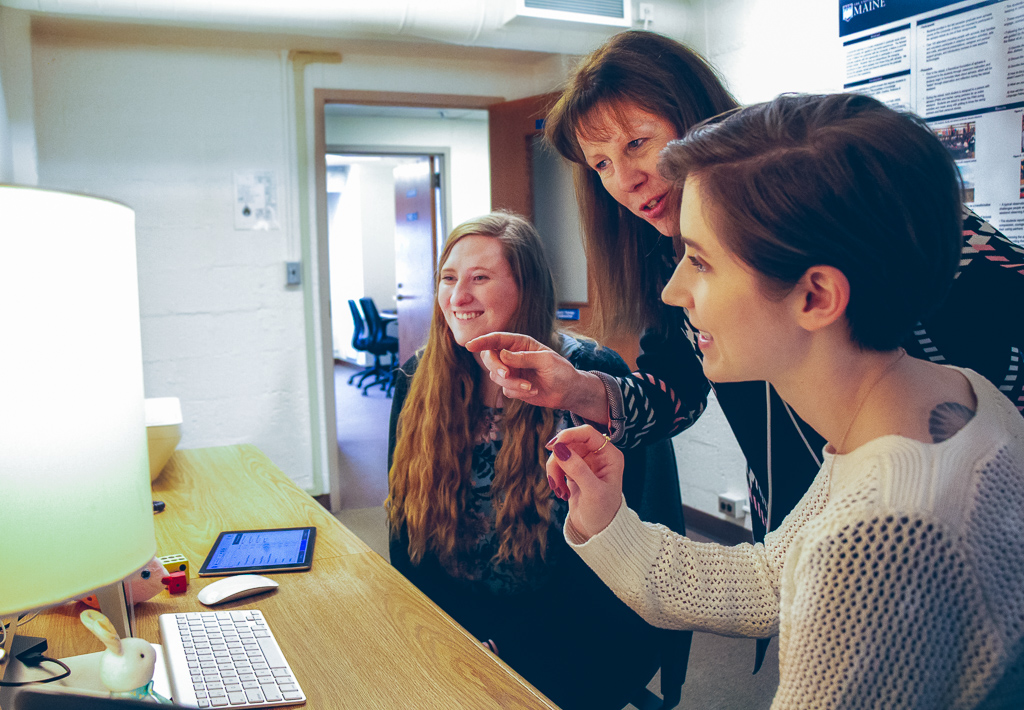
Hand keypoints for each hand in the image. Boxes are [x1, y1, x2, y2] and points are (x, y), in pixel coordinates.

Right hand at [466, 332, 605, 418]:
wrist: (568, 392)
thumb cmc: (560, 370)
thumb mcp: (545, 360)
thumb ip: (523, 357)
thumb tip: (502, 355)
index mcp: (519, 343)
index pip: (496, 339)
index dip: (482, 341)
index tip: (470, 346)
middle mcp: (512, 356)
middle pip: (489, 357)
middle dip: (495, 367)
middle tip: (506, 375)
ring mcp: (511, 371)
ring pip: (496, 376)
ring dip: (512, 383)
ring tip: (530, 387)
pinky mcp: (513, 387)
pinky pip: (505, 390)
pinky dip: (517, 392)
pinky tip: (533, 390)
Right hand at [546, 425, 624, 539]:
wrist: (598, 531)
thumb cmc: (603, 512)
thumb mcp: (593, 491)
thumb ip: (577, 469)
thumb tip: (559, 449)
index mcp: (609, 455)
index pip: (586, 433)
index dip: (568, 435)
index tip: (553, 446)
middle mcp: (598, 455)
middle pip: (569, 442)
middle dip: (558, 459)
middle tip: (554, 476)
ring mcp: (585, 462)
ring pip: (561, 453)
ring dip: (555, 470)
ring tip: (559, 490)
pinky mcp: (574, 471)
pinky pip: (558, 465)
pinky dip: (555, 477)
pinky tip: (561, 492)